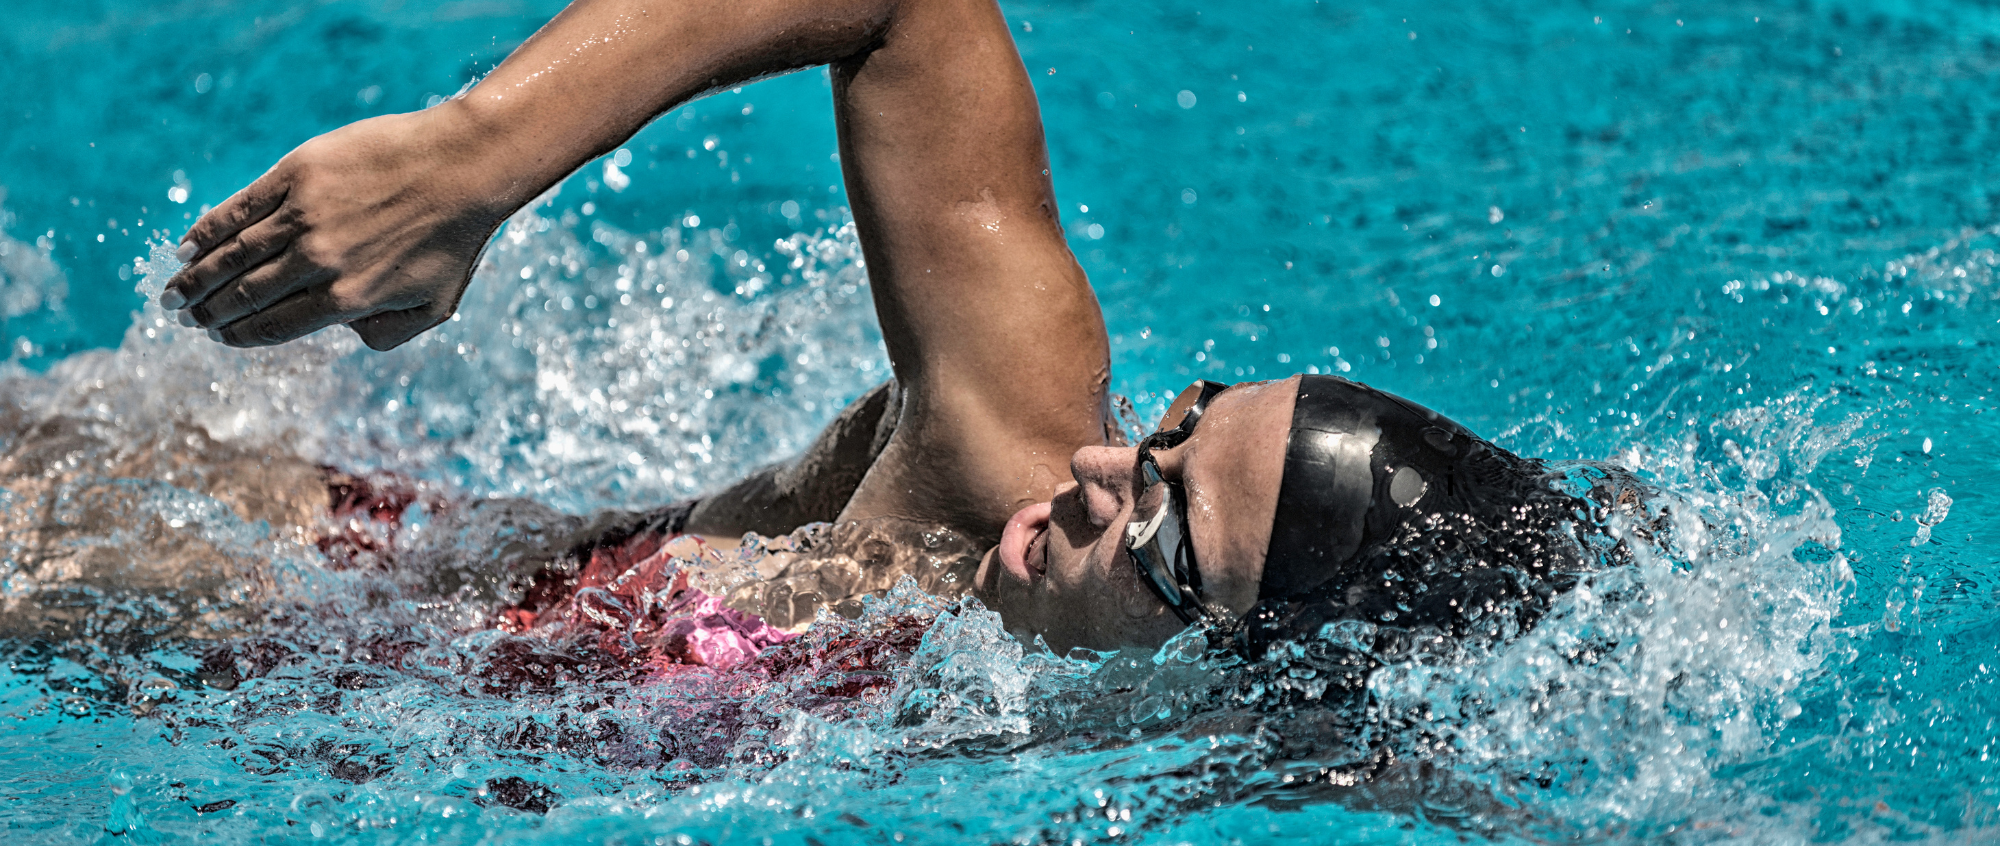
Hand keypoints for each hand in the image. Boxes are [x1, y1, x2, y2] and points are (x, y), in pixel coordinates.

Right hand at [164, 104, 513, 349]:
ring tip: (174, 293)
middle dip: (208, 311)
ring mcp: (304, 216)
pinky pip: (240, 208)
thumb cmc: (457, 239)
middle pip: (246, 294)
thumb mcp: (436, 306)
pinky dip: (208, 229)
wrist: (465, 167)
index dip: (240, 336)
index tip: (219, 338)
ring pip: (234, 254)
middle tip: (184, 317)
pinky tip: (187, 246)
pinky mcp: (298, 174)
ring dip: (196, 277)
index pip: (276, 326)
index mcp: (347, 300)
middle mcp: (318, 262)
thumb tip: (346, 336)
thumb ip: (389, 334)